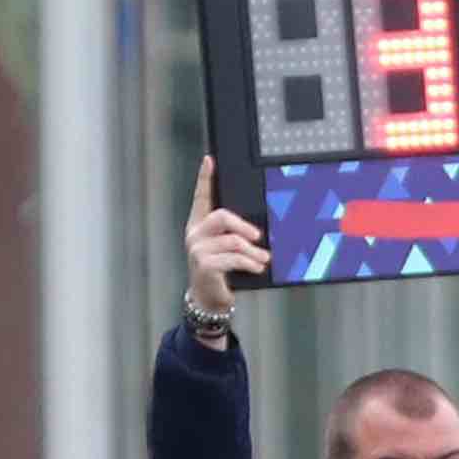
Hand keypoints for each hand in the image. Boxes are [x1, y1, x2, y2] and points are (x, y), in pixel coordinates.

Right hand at [185, 156, 270, 314]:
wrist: (208, 299)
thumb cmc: (220, 270)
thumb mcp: (227, 249)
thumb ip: (235, 234)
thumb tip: (259, 227)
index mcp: (199, 225)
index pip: (201, 197)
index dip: (204, 178)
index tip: (209, 160)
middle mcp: (195, 234)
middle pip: (221, 216)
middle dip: (244, 225)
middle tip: (258, 236)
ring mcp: (197, 249)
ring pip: (232, 240)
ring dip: (253, 251)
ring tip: (263, 259)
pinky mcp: (204, 265)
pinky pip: (233, 258)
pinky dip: (249, 263)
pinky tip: (257, 267)